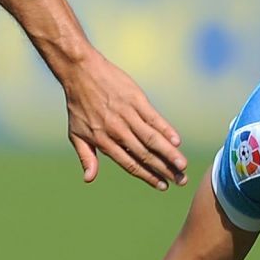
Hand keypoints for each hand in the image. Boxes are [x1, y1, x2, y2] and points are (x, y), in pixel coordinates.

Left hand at [58, 50, 185, 189]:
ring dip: (169, 153)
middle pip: (145, 154)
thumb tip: (89, 179)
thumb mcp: (75, 134)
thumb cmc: (78, 105)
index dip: (148, 176)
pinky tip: (176, 141)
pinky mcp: (135, 99)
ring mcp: (127, 114)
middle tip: (181, 181)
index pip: (130, 164)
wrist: (80, 72)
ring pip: (151, 138)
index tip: (162, 186)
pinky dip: (165, 129)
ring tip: (183, 166)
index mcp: (104, 141)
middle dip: (164, 170)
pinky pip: (153, 118)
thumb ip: (86, 157)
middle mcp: (117, 130)